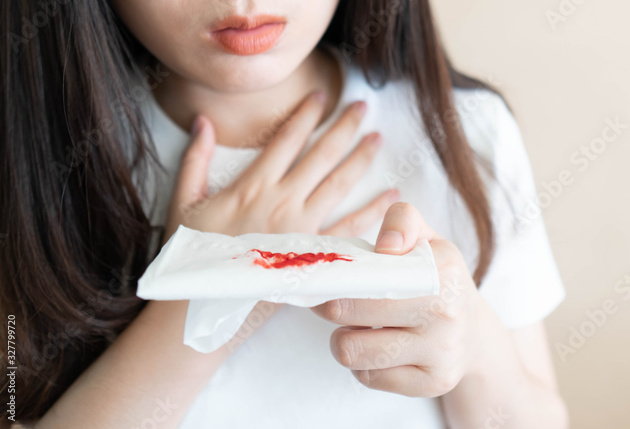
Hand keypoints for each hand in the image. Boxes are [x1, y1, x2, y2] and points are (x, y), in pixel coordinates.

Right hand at [165, 92, 397, 241]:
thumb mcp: (184, 203)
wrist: (203, 305)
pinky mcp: (314, 254)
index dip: (306, 114)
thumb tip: (203, 121)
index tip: (323, 95)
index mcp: (252, 186)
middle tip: (363, 107)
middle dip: (344, 127)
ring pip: (340, 184)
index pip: (287, 139)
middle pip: (321, 155)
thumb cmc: (193, 256)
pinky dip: (374, 211)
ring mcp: (302, 228)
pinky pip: (352, 228)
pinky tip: (392, 196)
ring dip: (361, 159)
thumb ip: (195, 160)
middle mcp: (282, 201)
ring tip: (378, 138)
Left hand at [311, 203, 505, 396]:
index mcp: (442, 272)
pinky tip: (377, 349)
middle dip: (332, 309)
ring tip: (357, 328)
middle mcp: (446, 313)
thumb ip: (403, 220)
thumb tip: (386, 245)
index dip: (338, 280)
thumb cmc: (439, 281)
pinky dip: (364, 365)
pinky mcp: (432, 383)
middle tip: (333, 304)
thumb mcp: (428, 240)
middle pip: (351, 315)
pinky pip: (369, 378)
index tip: (329, 281)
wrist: (474, 333)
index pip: (369, 277)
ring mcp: (441, 353)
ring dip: (345, 340)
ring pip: (354, 352)